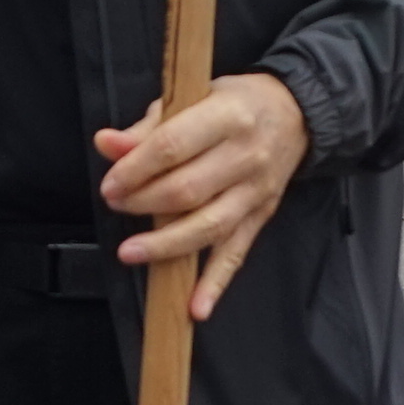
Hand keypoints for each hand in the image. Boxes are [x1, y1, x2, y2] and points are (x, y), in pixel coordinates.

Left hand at [95, 69, 308, 320]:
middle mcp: (246, 155)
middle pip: (188, 190)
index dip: (136, 169)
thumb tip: (107, 144)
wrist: (296, 112)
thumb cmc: (235, 102)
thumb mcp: (194, 96)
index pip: (173, 147)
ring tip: (131, 252)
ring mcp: (256, 190)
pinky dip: (215, 283)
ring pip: (209, 226)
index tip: (111, 183)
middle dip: (144, 203)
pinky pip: (236, 254)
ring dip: (166, 245)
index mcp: (227, 115)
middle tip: (116, 205)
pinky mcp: (261, 216)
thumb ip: (148, 126)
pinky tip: (195, 307)